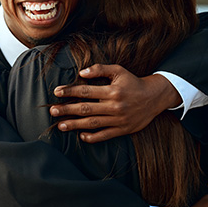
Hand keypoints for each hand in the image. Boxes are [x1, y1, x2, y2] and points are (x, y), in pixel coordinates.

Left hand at [50, 64, 180, 142]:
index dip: (70, 91)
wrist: (154, 97)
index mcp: (112, 91)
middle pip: (86, 109)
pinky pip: (105, 135)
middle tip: (53, 111)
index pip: (86, 91)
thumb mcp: (119, 70)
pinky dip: (93, 137)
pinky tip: (81, 136)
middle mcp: (114, 106)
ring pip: (93, 123)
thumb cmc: (133, 82)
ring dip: (75, 125)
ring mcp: (118, 120)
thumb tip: (82, 72)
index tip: (57, 92)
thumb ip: (100, 69)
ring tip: (61, 125)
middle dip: (67, 110)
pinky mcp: (123, 130)